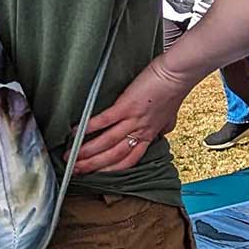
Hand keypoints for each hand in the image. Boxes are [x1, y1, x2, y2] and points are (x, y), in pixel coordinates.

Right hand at [74, 57, 192, 174]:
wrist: (178, 74)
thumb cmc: (174, 90)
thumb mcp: (170, 115)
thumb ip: (163, 126)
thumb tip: (162, 131)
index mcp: (149, 134)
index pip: (129, 160)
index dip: (110, 170)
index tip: (95, 174)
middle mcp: (141, 131)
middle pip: (114, 156)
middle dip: (92, 166)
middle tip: (75, 170)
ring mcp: (133, 120)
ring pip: (107, 142)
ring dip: (87, 151)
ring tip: (70, 156)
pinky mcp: (127, 106)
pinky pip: (104, 121)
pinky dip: (88, 127)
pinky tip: (74, 132)